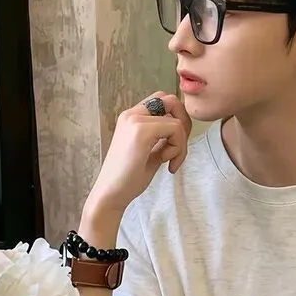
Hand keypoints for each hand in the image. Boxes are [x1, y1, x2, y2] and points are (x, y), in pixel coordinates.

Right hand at [84, 92, 191, 219]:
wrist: (110, 194)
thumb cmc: (129, 178)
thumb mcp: (149, 151)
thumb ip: (162, 137)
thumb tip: (182, 129)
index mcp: (131, 118)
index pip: (163, 102)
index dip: (177, 119)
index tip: (175, 145)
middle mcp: (131, 114)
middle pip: (172, 100)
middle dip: (184, 124)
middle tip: (179, 148)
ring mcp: (135, 120)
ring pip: (177, 120)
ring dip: (181, 143)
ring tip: (169, 161)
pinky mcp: (141, 131)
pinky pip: (175, 129)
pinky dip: (178, 149)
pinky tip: (167, 165)